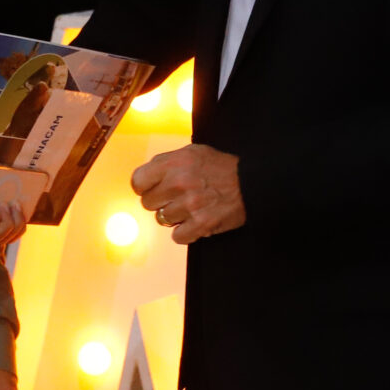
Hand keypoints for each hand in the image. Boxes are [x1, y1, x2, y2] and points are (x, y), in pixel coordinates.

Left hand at [128, 144, 245, 244]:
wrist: (252, 183)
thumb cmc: (221, 167)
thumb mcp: (193, 152)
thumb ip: (166, 162)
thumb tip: (144, 177)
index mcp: (175, 162)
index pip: (138, 181)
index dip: (144, 187)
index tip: (152, 189)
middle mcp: (179, 182)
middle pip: (148, 203)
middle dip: (161, 202)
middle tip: (177, 197)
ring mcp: (190, 204)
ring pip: (162, 220)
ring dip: (175, 216)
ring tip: (191, 207)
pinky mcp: (201, 224)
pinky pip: (177, 236)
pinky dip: (186, 232)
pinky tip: (196, 220)